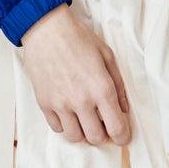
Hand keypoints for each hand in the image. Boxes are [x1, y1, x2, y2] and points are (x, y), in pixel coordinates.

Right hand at [20, 4, 131, 146]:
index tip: (123, 136)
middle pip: (96, 138)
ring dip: (83, 132)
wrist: (46, 29)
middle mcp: (81, 100)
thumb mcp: (107, 55)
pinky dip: (65, 124)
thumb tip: (124, 109)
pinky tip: (69, 111)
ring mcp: (61, 104)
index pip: (116, 128)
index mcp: (101, 88)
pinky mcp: (44, 104)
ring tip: (85, 118)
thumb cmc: (78, 38)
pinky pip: (57, 128)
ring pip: (75, 137)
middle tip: (103, 122)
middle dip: (103, 133)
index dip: (123, 137)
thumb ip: (118, 84)